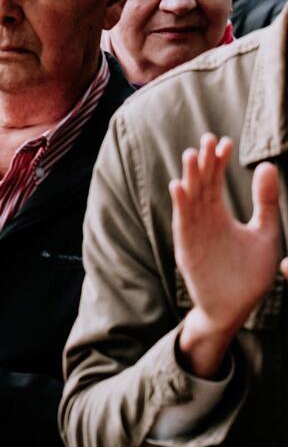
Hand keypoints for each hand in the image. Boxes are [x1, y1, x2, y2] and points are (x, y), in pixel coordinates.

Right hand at [171, 133, 285, 377]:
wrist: (235, 307)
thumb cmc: (249, 274)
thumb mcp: (265, 233)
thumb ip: (265, 202)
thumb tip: (266, 167)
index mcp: (218, 215)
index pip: (216, 182)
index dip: (218, 162)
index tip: (225, 142)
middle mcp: (203, 220)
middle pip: (201, 185)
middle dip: (204, 163)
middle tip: (206, 139)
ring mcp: (194, 233)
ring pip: (190, 200)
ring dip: (189, 178)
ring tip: (192, 155)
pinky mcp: (188, 248)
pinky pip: (183, 223)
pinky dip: (180, 205)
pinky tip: (179, 187)